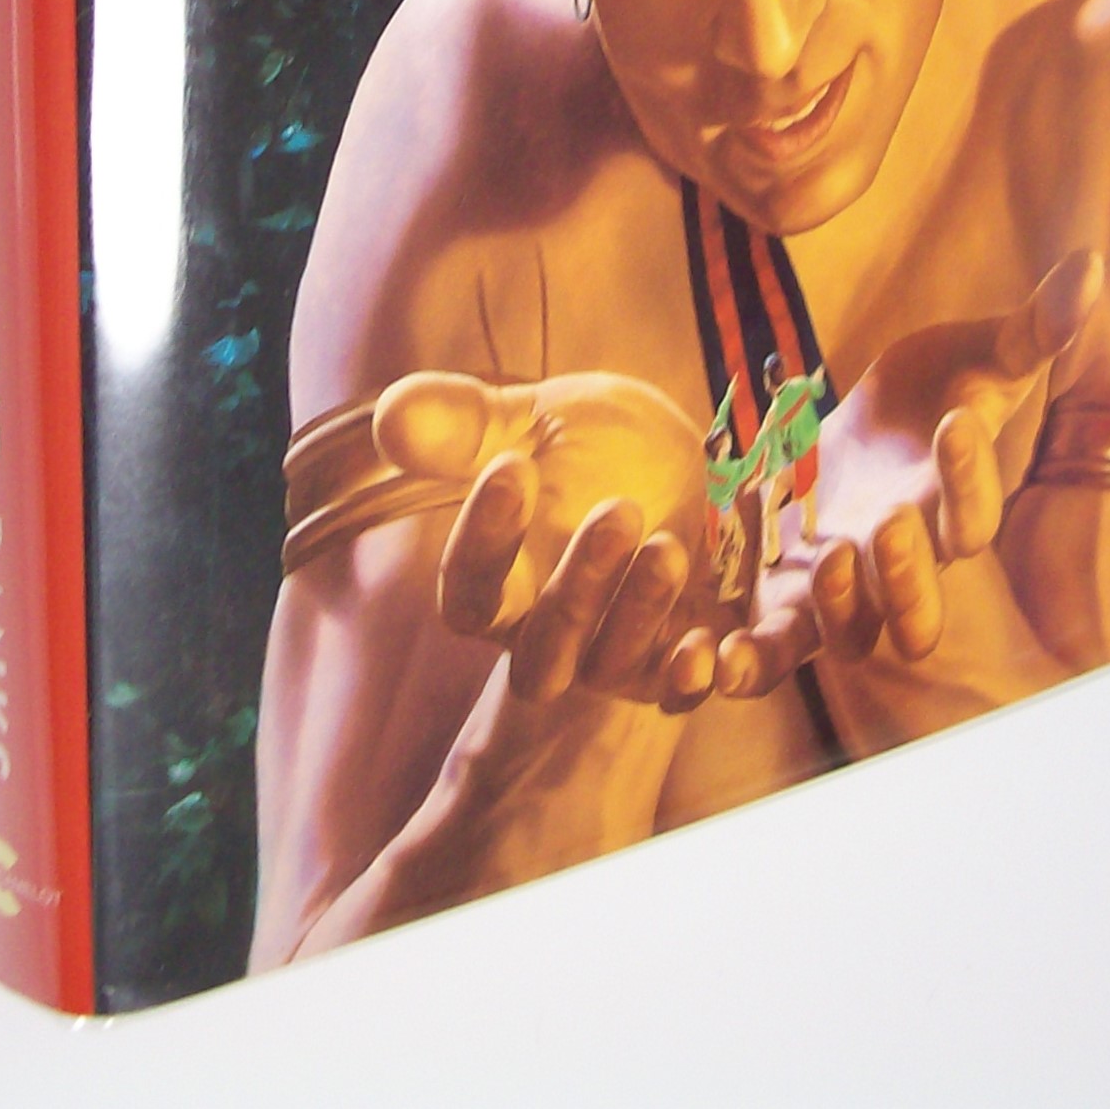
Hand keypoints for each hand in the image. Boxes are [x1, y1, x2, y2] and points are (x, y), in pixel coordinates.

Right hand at [373, 369, 718, 712]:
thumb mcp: (533, 421)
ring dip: (640, 615)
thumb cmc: (591, 444)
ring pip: (615, 669)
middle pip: (544, 656)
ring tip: (670, 545)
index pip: (470, 594)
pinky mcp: (687, 654)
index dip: (483, 540)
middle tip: (619, 509)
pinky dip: (698, 676)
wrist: (689, 457)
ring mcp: (622, 651)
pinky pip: (685, 691)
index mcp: (503, 583)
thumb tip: (390, 417)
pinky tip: (719, 645)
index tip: (512, 466)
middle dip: (577, 591)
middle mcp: (555, 635)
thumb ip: (466, 424)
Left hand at [717, 249, 1102, 697]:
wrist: (847, 433)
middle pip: (919, 617)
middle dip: (908, 575)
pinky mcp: (778, 599)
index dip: (971, 473)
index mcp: (946, 512)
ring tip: (825, 558)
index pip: (974, 517)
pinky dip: (746, 664)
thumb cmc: (926, 396)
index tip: (957, 415)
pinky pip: (768, 652)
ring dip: (837, 609)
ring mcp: (839, 592)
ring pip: (849, 641)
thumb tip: (1093, 265)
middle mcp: (898, 568)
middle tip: (892, 520)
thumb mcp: (973, 356)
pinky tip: (716, 656)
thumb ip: (1030, 330)